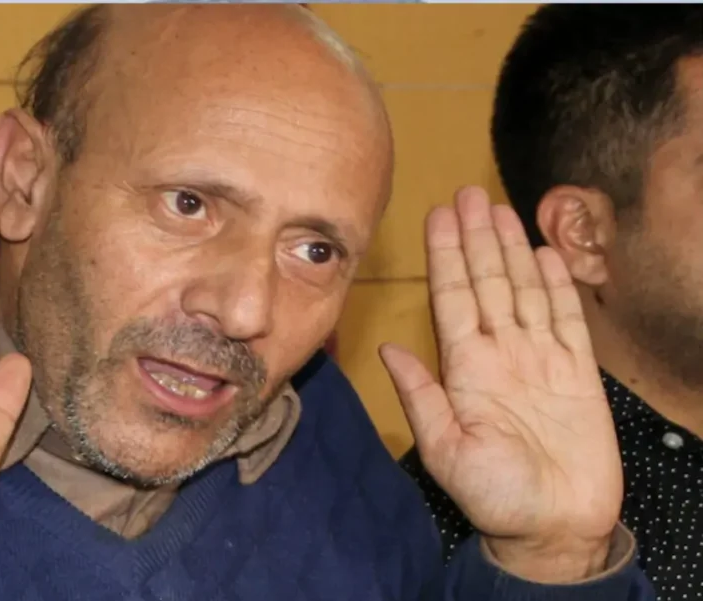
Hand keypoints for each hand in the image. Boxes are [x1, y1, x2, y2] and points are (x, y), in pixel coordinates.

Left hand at [380, 187, 621, 581]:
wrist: (554, 527)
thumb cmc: (495, 496)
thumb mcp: (446, 449)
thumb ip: (421, 397)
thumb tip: (387, 349)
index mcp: (465, 369)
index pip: (453, 298)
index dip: (447, 256)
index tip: (439, 215)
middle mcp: (500, 355)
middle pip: (487, 283)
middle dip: (476, 238)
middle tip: (468, 193)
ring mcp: (539, 360)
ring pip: (523, 291)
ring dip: (511, 250)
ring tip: (500, 209)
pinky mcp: (577, 374)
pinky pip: (567, 320)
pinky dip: (557, 287)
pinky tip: (545, 254)